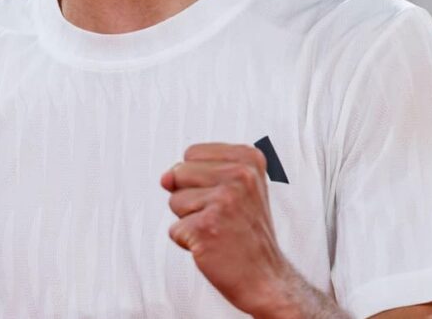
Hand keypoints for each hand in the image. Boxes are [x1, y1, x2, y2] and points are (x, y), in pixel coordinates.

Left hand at [162, 143, 297, 317]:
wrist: (266, 278)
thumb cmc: (247, 235)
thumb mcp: (234, 189)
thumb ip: (195, 172)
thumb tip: (165, 178)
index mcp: (248, 158)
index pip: (192, 153)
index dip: (200, 180)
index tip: (227, 199)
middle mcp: (240, 175)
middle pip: (179, 173)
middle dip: (191, 198)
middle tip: (222, 218)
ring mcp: (224, 200)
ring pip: (174, 200)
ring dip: (190, 221)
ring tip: (219, 231)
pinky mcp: (206, 226)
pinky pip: (174, 229)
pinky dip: (188, 242)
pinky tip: (213, 246)